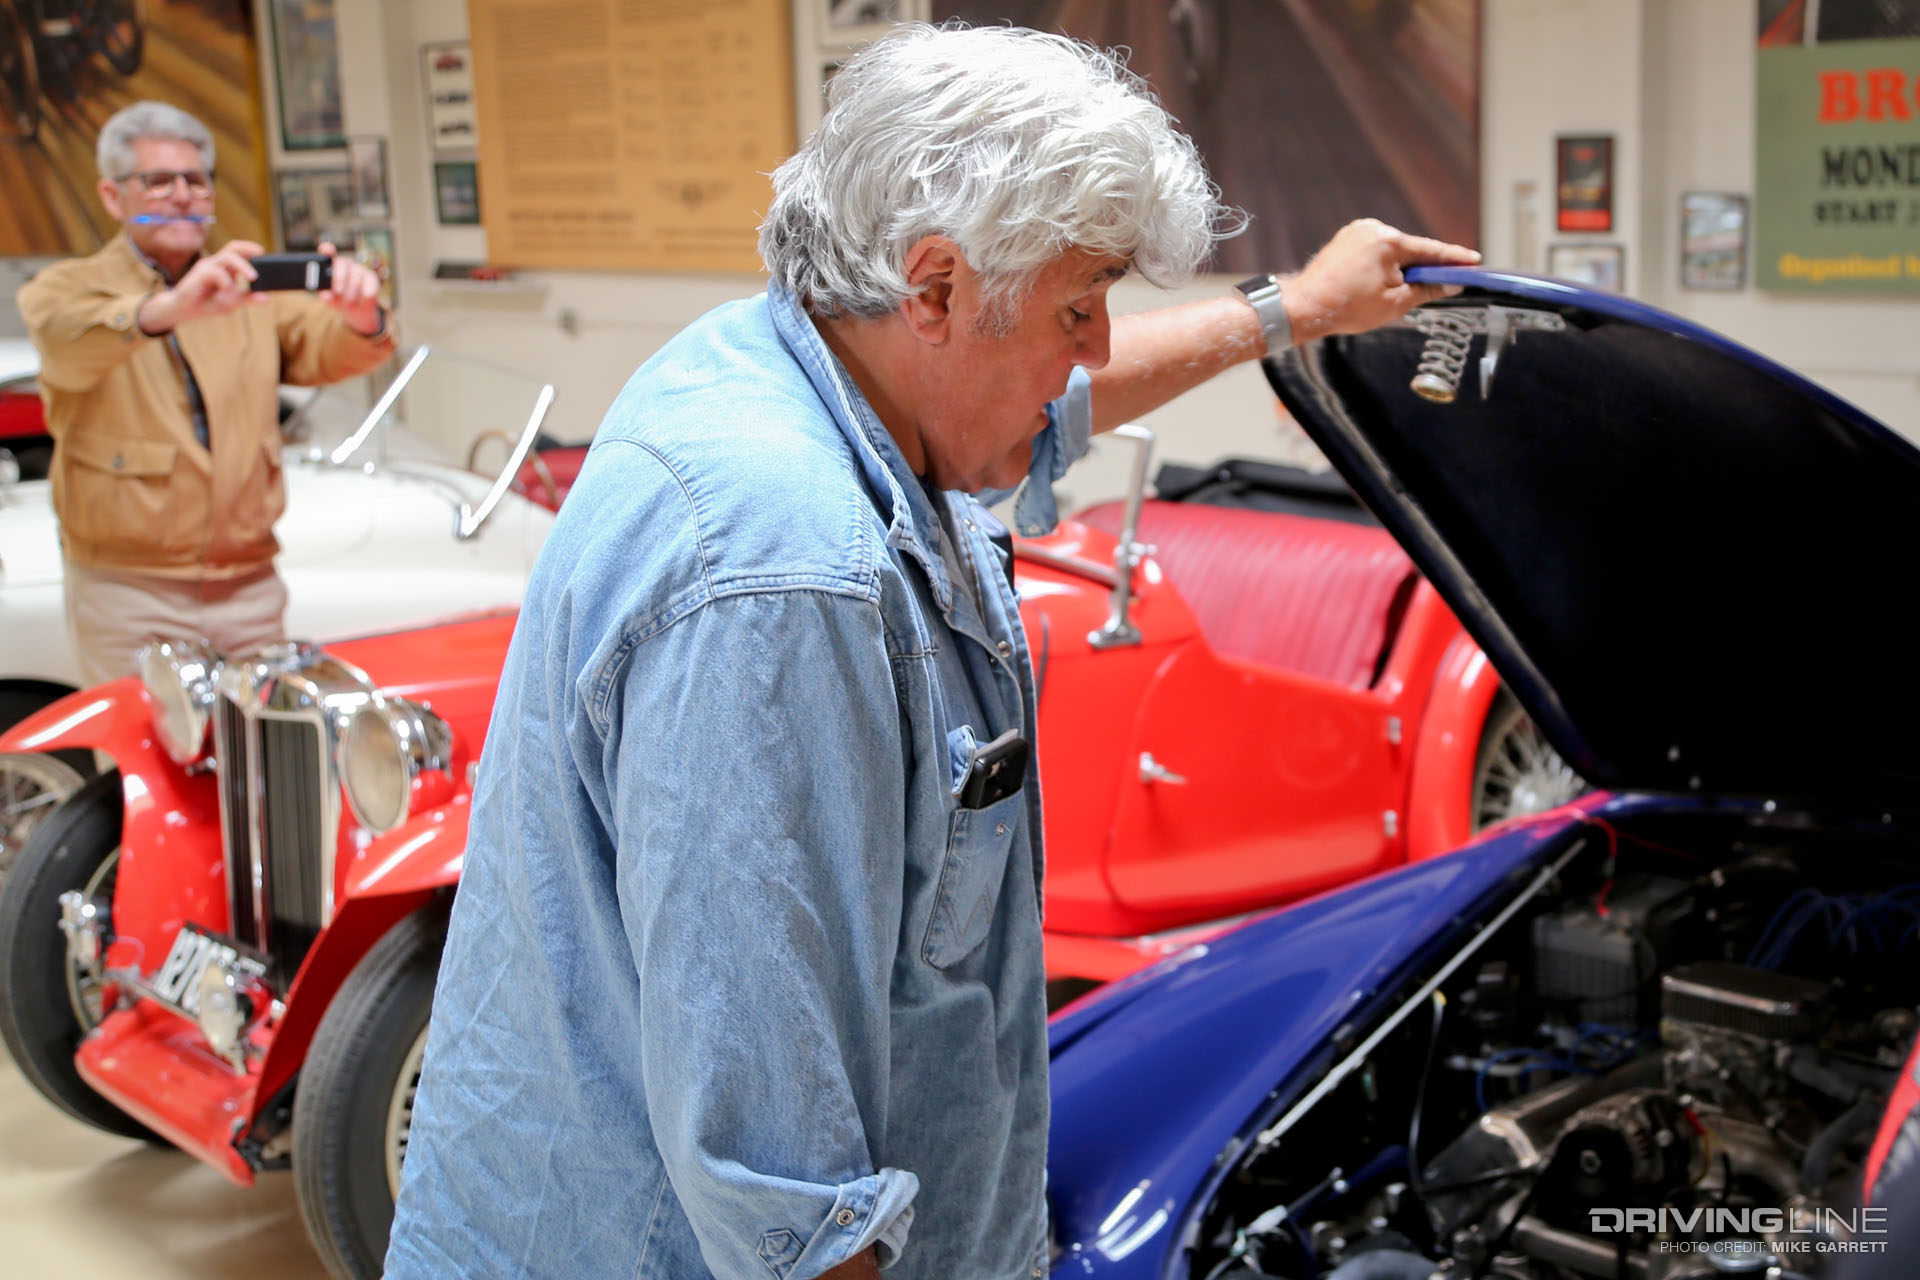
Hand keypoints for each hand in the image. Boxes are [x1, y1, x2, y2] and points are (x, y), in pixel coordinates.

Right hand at [137, 240, 266, 333]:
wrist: (183, 310)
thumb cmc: (207, 303)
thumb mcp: (231, 303)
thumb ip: (248, 299)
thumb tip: (267, 299)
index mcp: (226, 268)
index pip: (239, 251)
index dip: (251, 249)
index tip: (264, 253)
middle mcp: (216, 263)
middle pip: (233, 247)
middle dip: (248, 248)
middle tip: (261, 255)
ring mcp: (207, 266)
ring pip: (227, 257)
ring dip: (243, 266)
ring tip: (253, 277)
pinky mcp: (199, 273)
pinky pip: (215, 272)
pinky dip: (225, 281)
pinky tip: (228, 290)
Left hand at [317, 242, 385, 336]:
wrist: (355, 308)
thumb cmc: (338, 299)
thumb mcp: (328, 297)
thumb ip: (325, 295)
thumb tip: (325, 295)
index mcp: (330, 265)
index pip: (326, 251)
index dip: (327, 249)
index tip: (327, 249)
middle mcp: (344, 263)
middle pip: (341, 263)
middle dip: (339, 278)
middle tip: (338, 292)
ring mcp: (359, 268)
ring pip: (355, 279)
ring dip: (351, 295)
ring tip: (348, 302)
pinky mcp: (371, 277)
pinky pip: (368, 286)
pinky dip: (364, 298)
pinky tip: (361, 300)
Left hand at [1284, 219, 1480, 343]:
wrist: (1303, 307)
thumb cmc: (1347, 308)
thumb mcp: (1395, 304)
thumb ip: (1427, 290)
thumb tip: (1451, 283)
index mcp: (1388, 241)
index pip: (1431, 250)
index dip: (1454, 259)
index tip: (1473, 261)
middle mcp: (1373, 229)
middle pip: (1411, 250)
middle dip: (1422, 269)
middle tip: (1435, 288)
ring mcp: (1356, 231)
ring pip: (1392, 251)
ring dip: (1400, 268)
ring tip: (1389, 295)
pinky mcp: (1345, 239)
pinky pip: (1375, 251)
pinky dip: (1383, 266)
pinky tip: (1376, 285)